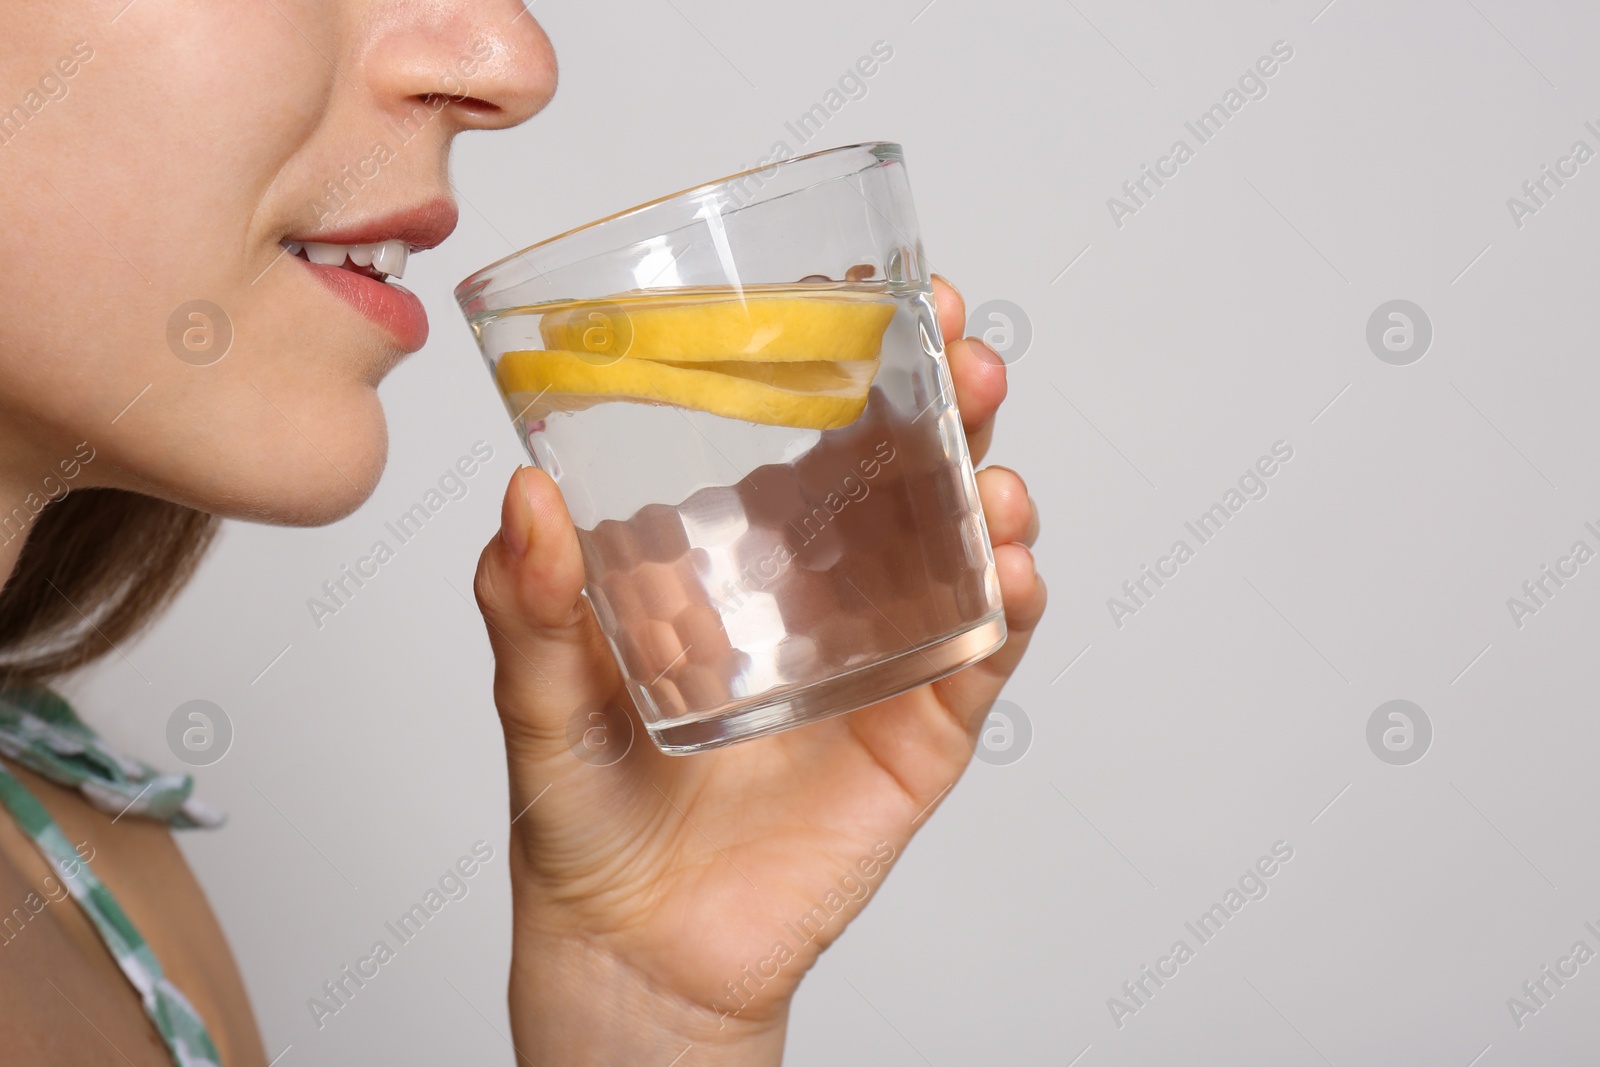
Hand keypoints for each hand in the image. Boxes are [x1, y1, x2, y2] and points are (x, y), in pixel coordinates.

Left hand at [473, 276, 1045, 1063]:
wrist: (632, 949)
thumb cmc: (584, 813)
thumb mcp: (538, 698)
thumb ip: (530, 608)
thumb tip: (522, 497)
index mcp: (738, 560)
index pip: (808, 437)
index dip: (849, 365)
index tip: (867, 295)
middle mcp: (821, 594)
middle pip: (907, 475)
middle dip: (946, 402)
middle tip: (962, 350)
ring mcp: (879, 659)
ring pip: (961, 552)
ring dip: (992, 494)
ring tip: (991, 469)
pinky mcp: (917, 736)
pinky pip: (978, 660)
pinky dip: (1007, 611)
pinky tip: (1010, 571)